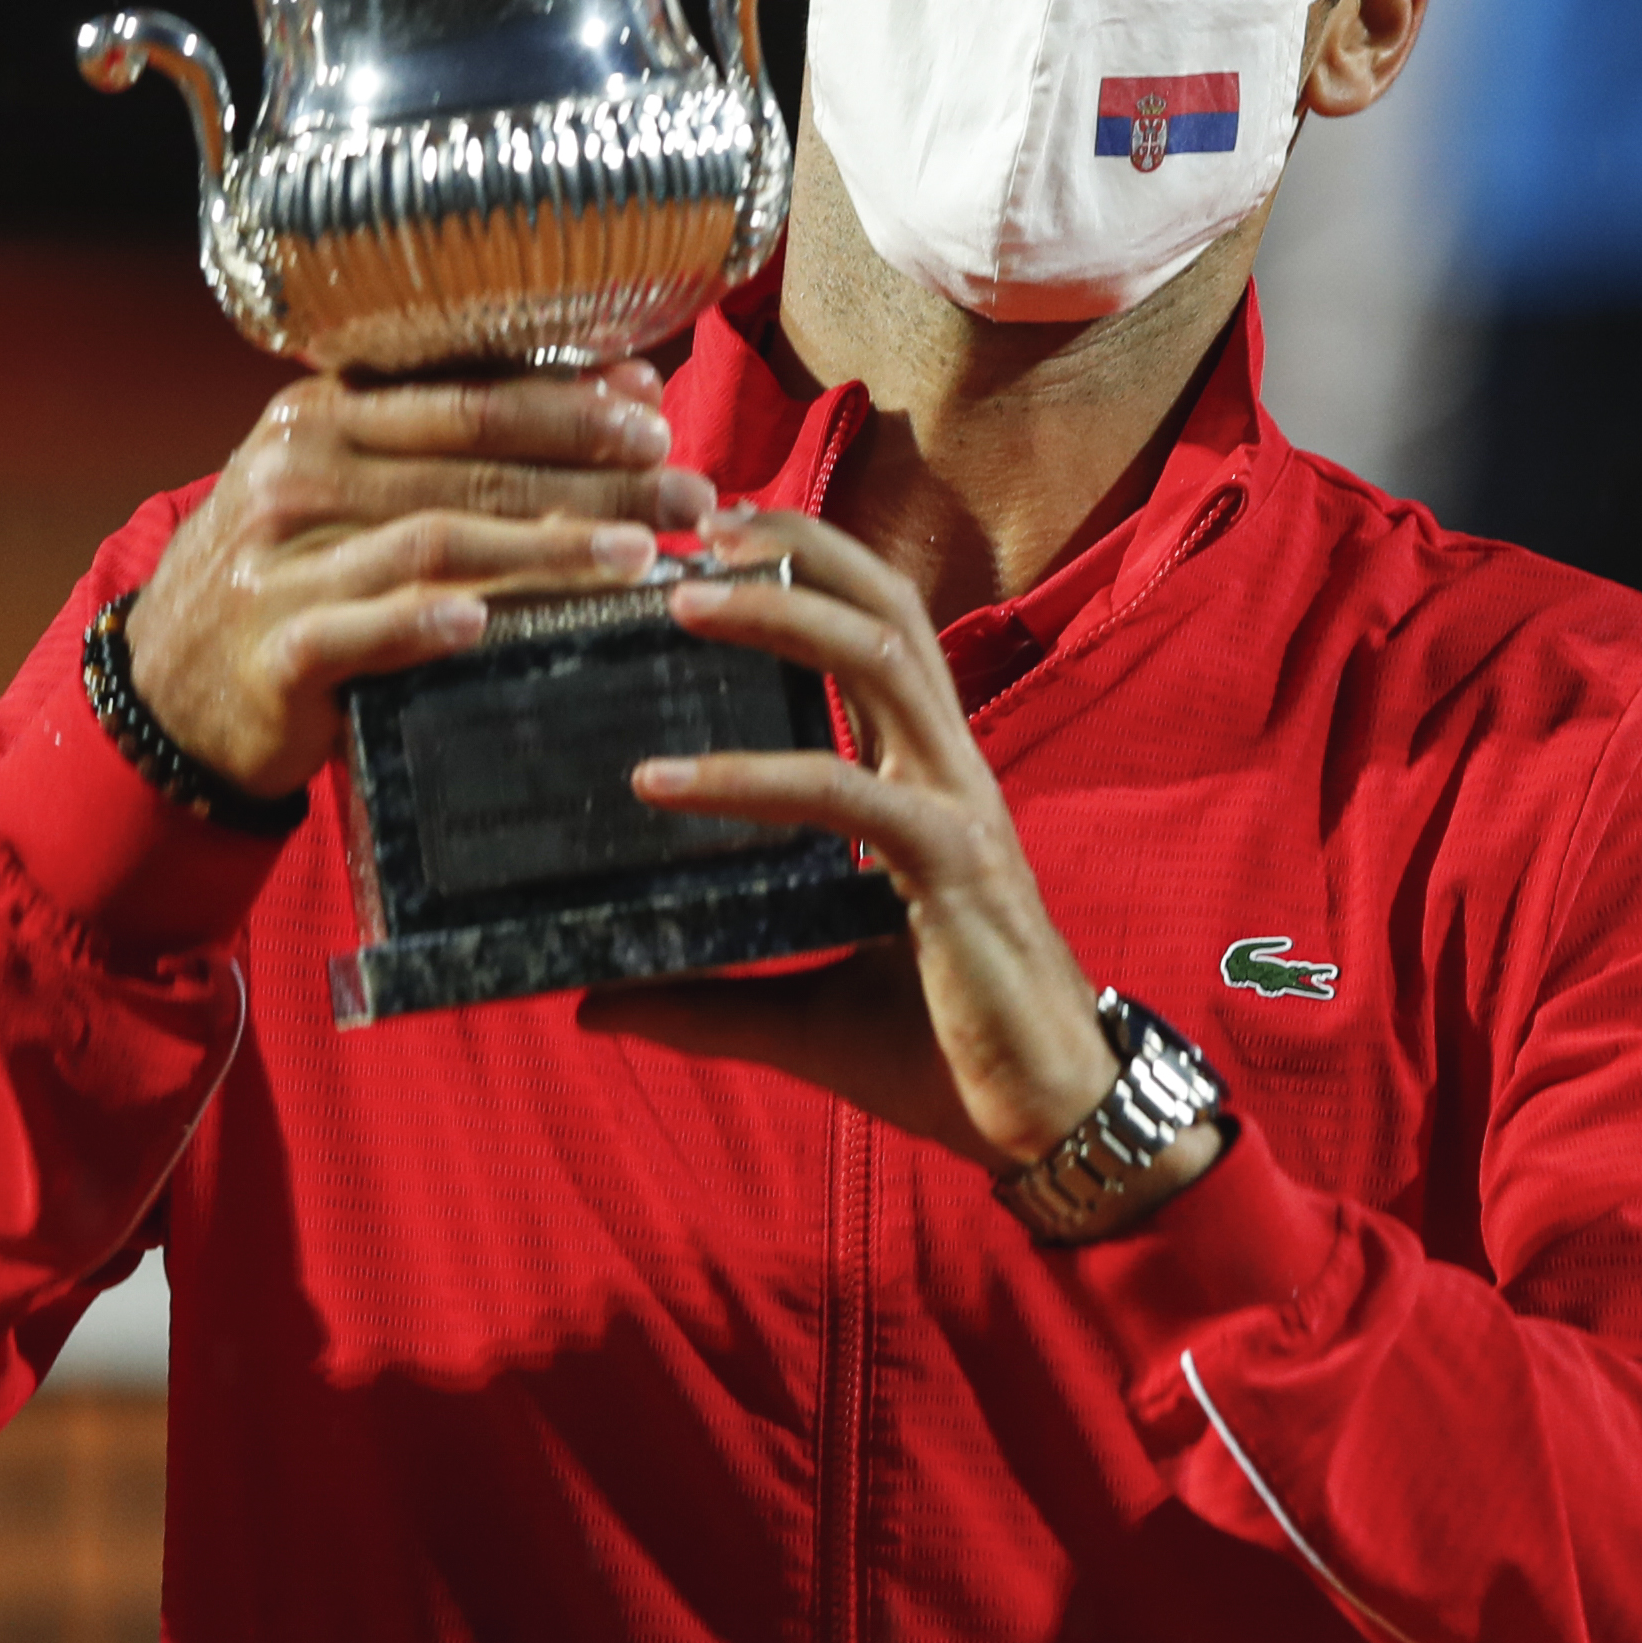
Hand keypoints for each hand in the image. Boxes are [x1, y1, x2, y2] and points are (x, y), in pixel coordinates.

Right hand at [124, 362, 712, 799]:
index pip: (464, 392)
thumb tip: (618, 389)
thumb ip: (453, 443)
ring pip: (435, 538)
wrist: (169, 687)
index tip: (654, 408)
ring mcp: (283, 559)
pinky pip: (361, 628)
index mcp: (322, 415)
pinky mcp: (275, 647)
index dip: (566, 398)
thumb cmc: (291, 573)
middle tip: (685, 489)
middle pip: (469, 461)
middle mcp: (298, 471)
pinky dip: (424, 622)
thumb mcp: (345, 485)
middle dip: (592, 473)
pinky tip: (487, 621)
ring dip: (546, 545)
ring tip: (635, 555)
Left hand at [583, 508, 1185, 1181]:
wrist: (1047, 1123)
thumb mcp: (798, 1015)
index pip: (873, 628)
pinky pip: (843, 793)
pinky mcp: (950, 866)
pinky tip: (659, 781)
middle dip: (795, 542)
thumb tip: (593, 1002)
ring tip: (677, 597)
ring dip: (779, 611)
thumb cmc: (943, 1053)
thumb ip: (702, 998)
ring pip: (880, 658)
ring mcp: (956, 807)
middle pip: (885, 603)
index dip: (806, 564)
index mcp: (924, 776)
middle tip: (689, 518)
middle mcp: (947, 768)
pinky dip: (746, 777)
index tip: (709, 533)